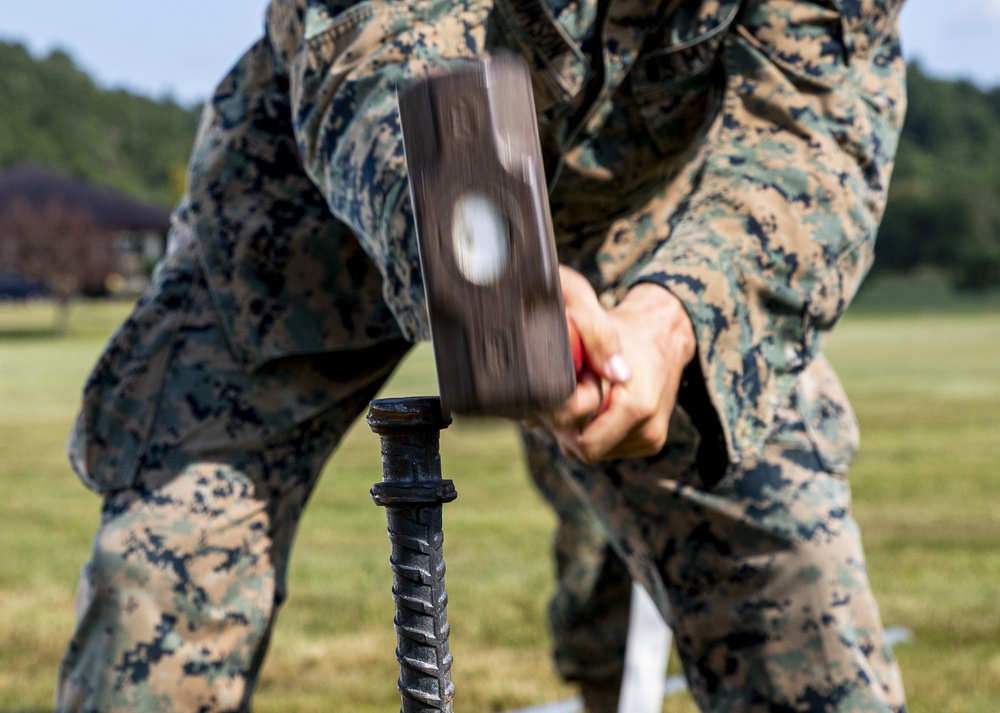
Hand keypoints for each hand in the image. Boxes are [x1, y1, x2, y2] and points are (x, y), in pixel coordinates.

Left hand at [536, 266, 696, 462]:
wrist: (664, 333)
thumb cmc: (623, 332)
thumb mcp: (589, 339)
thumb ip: (561, 371)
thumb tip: (530, 419)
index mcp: (636, 406)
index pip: (583, 444)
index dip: (562, 424)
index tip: (560, 397)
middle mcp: (648, 429)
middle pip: (587, 450)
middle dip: (568, 428)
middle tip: (566, 396)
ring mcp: (652, 438)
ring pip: (597, 450)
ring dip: (583, 429)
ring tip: (585, 395)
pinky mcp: (652, 441)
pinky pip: (611, 447)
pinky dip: (598, 430)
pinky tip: (598, 404)